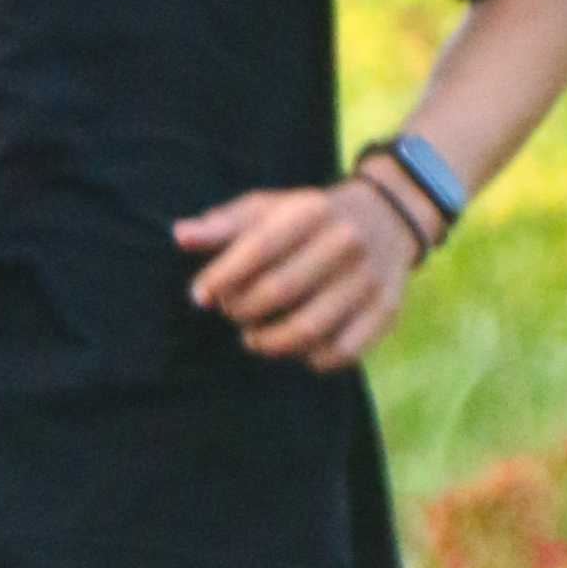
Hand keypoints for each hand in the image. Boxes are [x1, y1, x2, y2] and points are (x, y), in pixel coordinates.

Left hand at [174, 175, 419, 371]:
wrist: (386, 218)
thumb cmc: (306, 219)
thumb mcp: (267, 209)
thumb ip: (223, 225)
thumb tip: (180, 236)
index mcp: (312, 210)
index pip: (258, 248)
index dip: (222, 277)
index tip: (200, 295)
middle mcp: (346, 242)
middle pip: (279, 292)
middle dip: (242, 309)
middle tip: (232, 311)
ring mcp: (369, 279)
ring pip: (308, 330)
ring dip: (268, 342)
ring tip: (253, 337)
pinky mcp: (385, 311)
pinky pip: (340, 353)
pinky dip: (309, 358)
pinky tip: (295, 347)